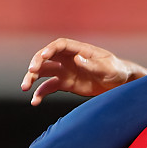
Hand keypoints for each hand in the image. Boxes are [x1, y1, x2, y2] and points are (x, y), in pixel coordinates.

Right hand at [20, 39, 146, 104]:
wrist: (121, 84)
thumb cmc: (116, 71)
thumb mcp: (108, 67)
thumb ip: (93, 64)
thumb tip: (77, 59)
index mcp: (78, 50)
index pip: (59, 45)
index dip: (49, 49)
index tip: (43, 56)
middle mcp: (68, 59)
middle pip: (46, 57)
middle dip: (37, 63)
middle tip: (30, 72)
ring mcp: (65, 71)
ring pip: (44, 72)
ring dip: (32, 78)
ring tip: (25, 88)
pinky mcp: (66, 84)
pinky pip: (49, 87)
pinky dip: (41, 93)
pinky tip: (35, 101)